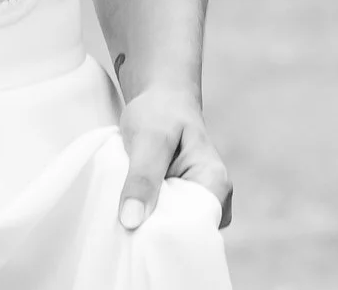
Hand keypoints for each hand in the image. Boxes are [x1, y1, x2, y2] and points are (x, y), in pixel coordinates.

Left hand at [117, 85, 233, 231]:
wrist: (161, 100)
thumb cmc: (159, 112)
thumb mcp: (148, 139)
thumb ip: (142, 177)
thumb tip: (132, 221)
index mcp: (215, 182)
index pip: (195, 227)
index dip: (165, 235)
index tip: (134, 235)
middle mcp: (215, 198)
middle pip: (184, 234)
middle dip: (154, 233)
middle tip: (122, 227)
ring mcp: (200, 204)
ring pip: (173, 230)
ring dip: (149, 226)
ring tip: (124, 217)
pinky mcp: (184, 206)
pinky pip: (166, 223)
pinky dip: (148, 220)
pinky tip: (132, 212)